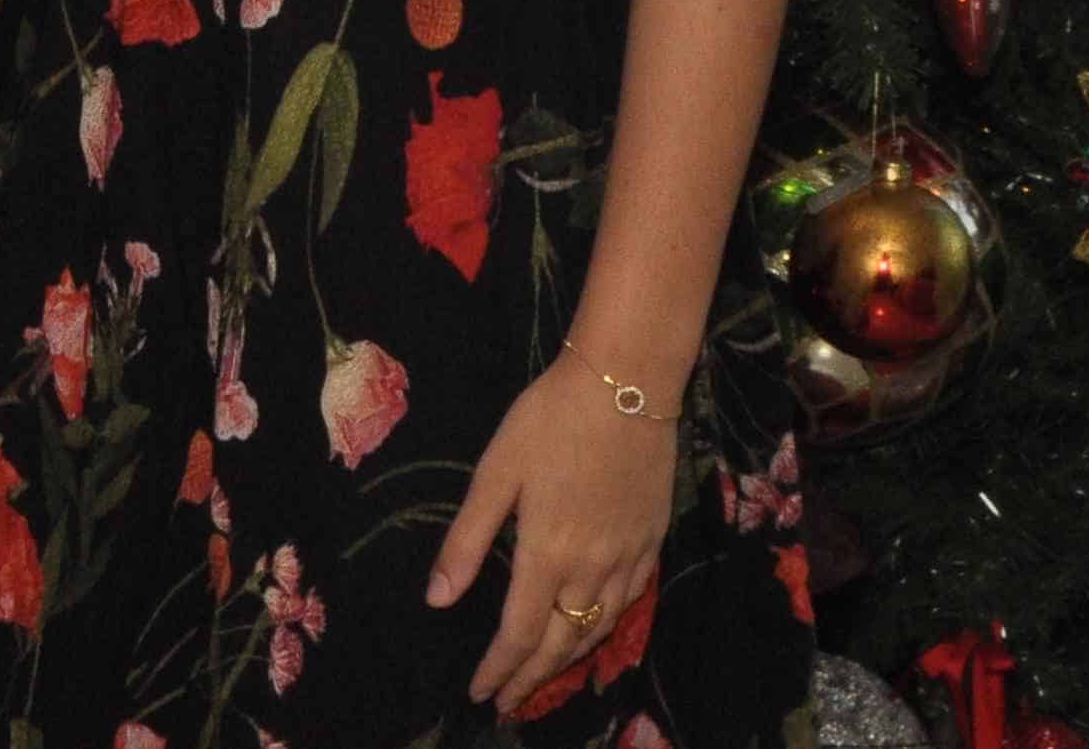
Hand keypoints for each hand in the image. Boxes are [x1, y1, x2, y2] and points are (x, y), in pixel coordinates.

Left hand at [424, 356, 676, 712]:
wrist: (627, 385)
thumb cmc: (549, 421)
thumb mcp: (495, 474)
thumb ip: (467, 542)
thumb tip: (437, 600)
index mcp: (547, 555)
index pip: (520, 634)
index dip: (499, 670)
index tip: (479, 694)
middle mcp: (591, 569)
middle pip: (561, 644)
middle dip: (530, 680)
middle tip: (507, 702)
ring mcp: (628, 558)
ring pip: (598, 630)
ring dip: (568, 660)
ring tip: (542, 676)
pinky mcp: (652, 541)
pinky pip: (628, 602)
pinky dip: (605, 628)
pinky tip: (592, 628)